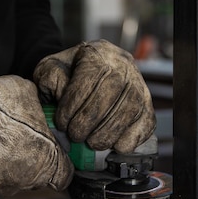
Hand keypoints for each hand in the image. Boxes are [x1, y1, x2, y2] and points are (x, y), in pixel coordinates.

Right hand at [0, 65, 73, 197]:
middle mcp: (24, 180)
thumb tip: (35, 105)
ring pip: (4, 180)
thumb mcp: (28, 94)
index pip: (64, 176)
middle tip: (15, 140)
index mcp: (46, 160)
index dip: (60, 165)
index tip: (53, 154)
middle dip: (28, 162)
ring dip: (1, 165)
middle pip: (33, 178)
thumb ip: (38, 108)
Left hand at [34, 39, 155, 153]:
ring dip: (110, 131)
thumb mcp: (50, 70)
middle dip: (91, 120)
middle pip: (112, 92)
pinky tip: (117, 146)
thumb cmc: (67, 74)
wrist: (85, 71)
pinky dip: (134, 136)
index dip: (74, 104)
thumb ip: (51, 79)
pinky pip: (147, 119)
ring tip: (92, 143)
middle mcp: (122, 64)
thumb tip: (63, 96)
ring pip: (131, 107)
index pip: (89, 77)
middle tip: (76, 136)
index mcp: (97, 52)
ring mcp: (138, 82)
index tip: (62, 123)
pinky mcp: (148, 101)